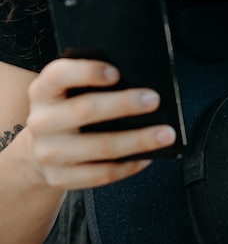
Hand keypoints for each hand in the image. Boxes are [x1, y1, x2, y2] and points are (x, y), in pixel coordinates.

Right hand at [26, 58, 175, 189]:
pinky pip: (100, 174)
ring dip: (137, 140)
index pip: (59, 75)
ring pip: (99, 147)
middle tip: (154, 100)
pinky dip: (129, 165)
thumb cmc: (67, 108)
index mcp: (43, 90)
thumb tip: (136, 79)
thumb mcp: (68, 89)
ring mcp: (48, 152)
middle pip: (85, 111)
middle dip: (123, 104)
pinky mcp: (60, 178)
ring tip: (164, 134)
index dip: (87, 72)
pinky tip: (148, 156)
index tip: (116, 72)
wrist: (39, 147)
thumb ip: (91, 81)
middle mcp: (41, 121)